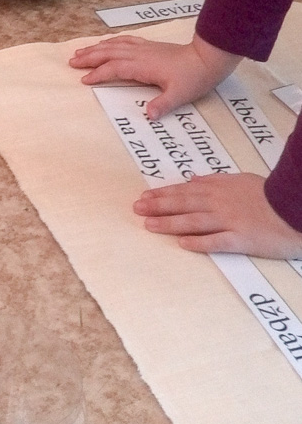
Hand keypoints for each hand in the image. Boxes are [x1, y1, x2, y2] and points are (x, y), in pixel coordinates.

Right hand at [69, 33, 239, 119]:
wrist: (207, 58)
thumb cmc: (194, 77)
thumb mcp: (180, 95)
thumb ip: (163, 104)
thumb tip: (148, 115)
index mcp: (142, 66)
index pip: (114, 68)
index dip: (98, 73)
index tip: (84, 80)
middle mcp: (139, 54)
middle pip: (108, 53)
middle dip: (89, 57)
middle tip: (72, 61)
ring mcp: (144, 48)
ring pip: (114, 45)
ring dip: (96, 48)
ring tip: (81, 51)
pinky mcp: (149, 46)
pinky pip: (124, 41)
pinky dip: (111, 41)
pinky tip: (107, 43)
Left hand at [135, 173, 301, 258]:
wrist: (293, 205)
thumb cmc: (268, 193)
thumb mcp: (239, 179)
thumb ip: (215, 180)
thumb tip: (193, 179)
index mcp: (218, 188)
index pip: (184, 191)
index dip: (162, 194)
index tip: (144, 197)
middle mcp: (219, 202)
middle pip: (182, 204)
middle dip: (157, 207)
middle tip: (136, 209)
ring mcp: (229, 220)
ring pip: (193, 221)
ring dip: (169, 223)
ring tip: (149, 226)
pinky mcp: (241, 238)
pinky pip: (216, 241)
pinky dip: (198, 242)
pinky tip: (182, 244)